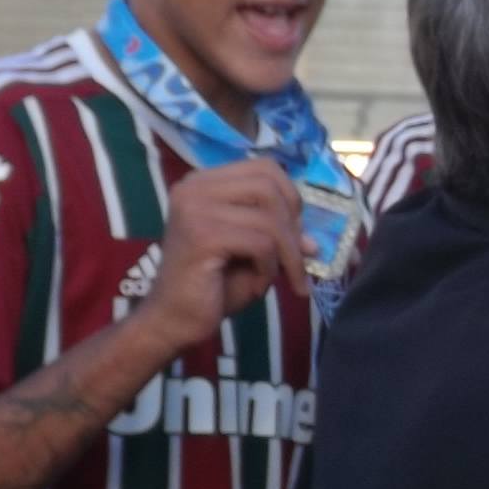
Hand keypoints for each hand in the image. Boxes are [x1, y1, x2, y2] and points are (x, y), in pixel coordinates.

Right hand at [134, 161, 306, 351]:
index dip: (291, 197)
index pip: (264, 167)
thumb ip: (280, 232)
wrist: (175, 320)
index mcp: (205, 182)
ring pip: (269, 217)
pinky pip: (260, 242)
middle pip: (269, 186)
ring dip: (287, 253)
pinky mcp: (201, 235)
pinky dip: (270, 267)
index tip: (298, 232)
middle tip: (298, 259)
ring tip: (280, 277)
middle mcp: (194, 187)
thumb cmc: (215, 285)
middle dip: (294, 226)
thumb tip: (314, 237)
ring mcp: (194, 208)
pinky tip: (258, 284)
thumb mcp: (254, 251)